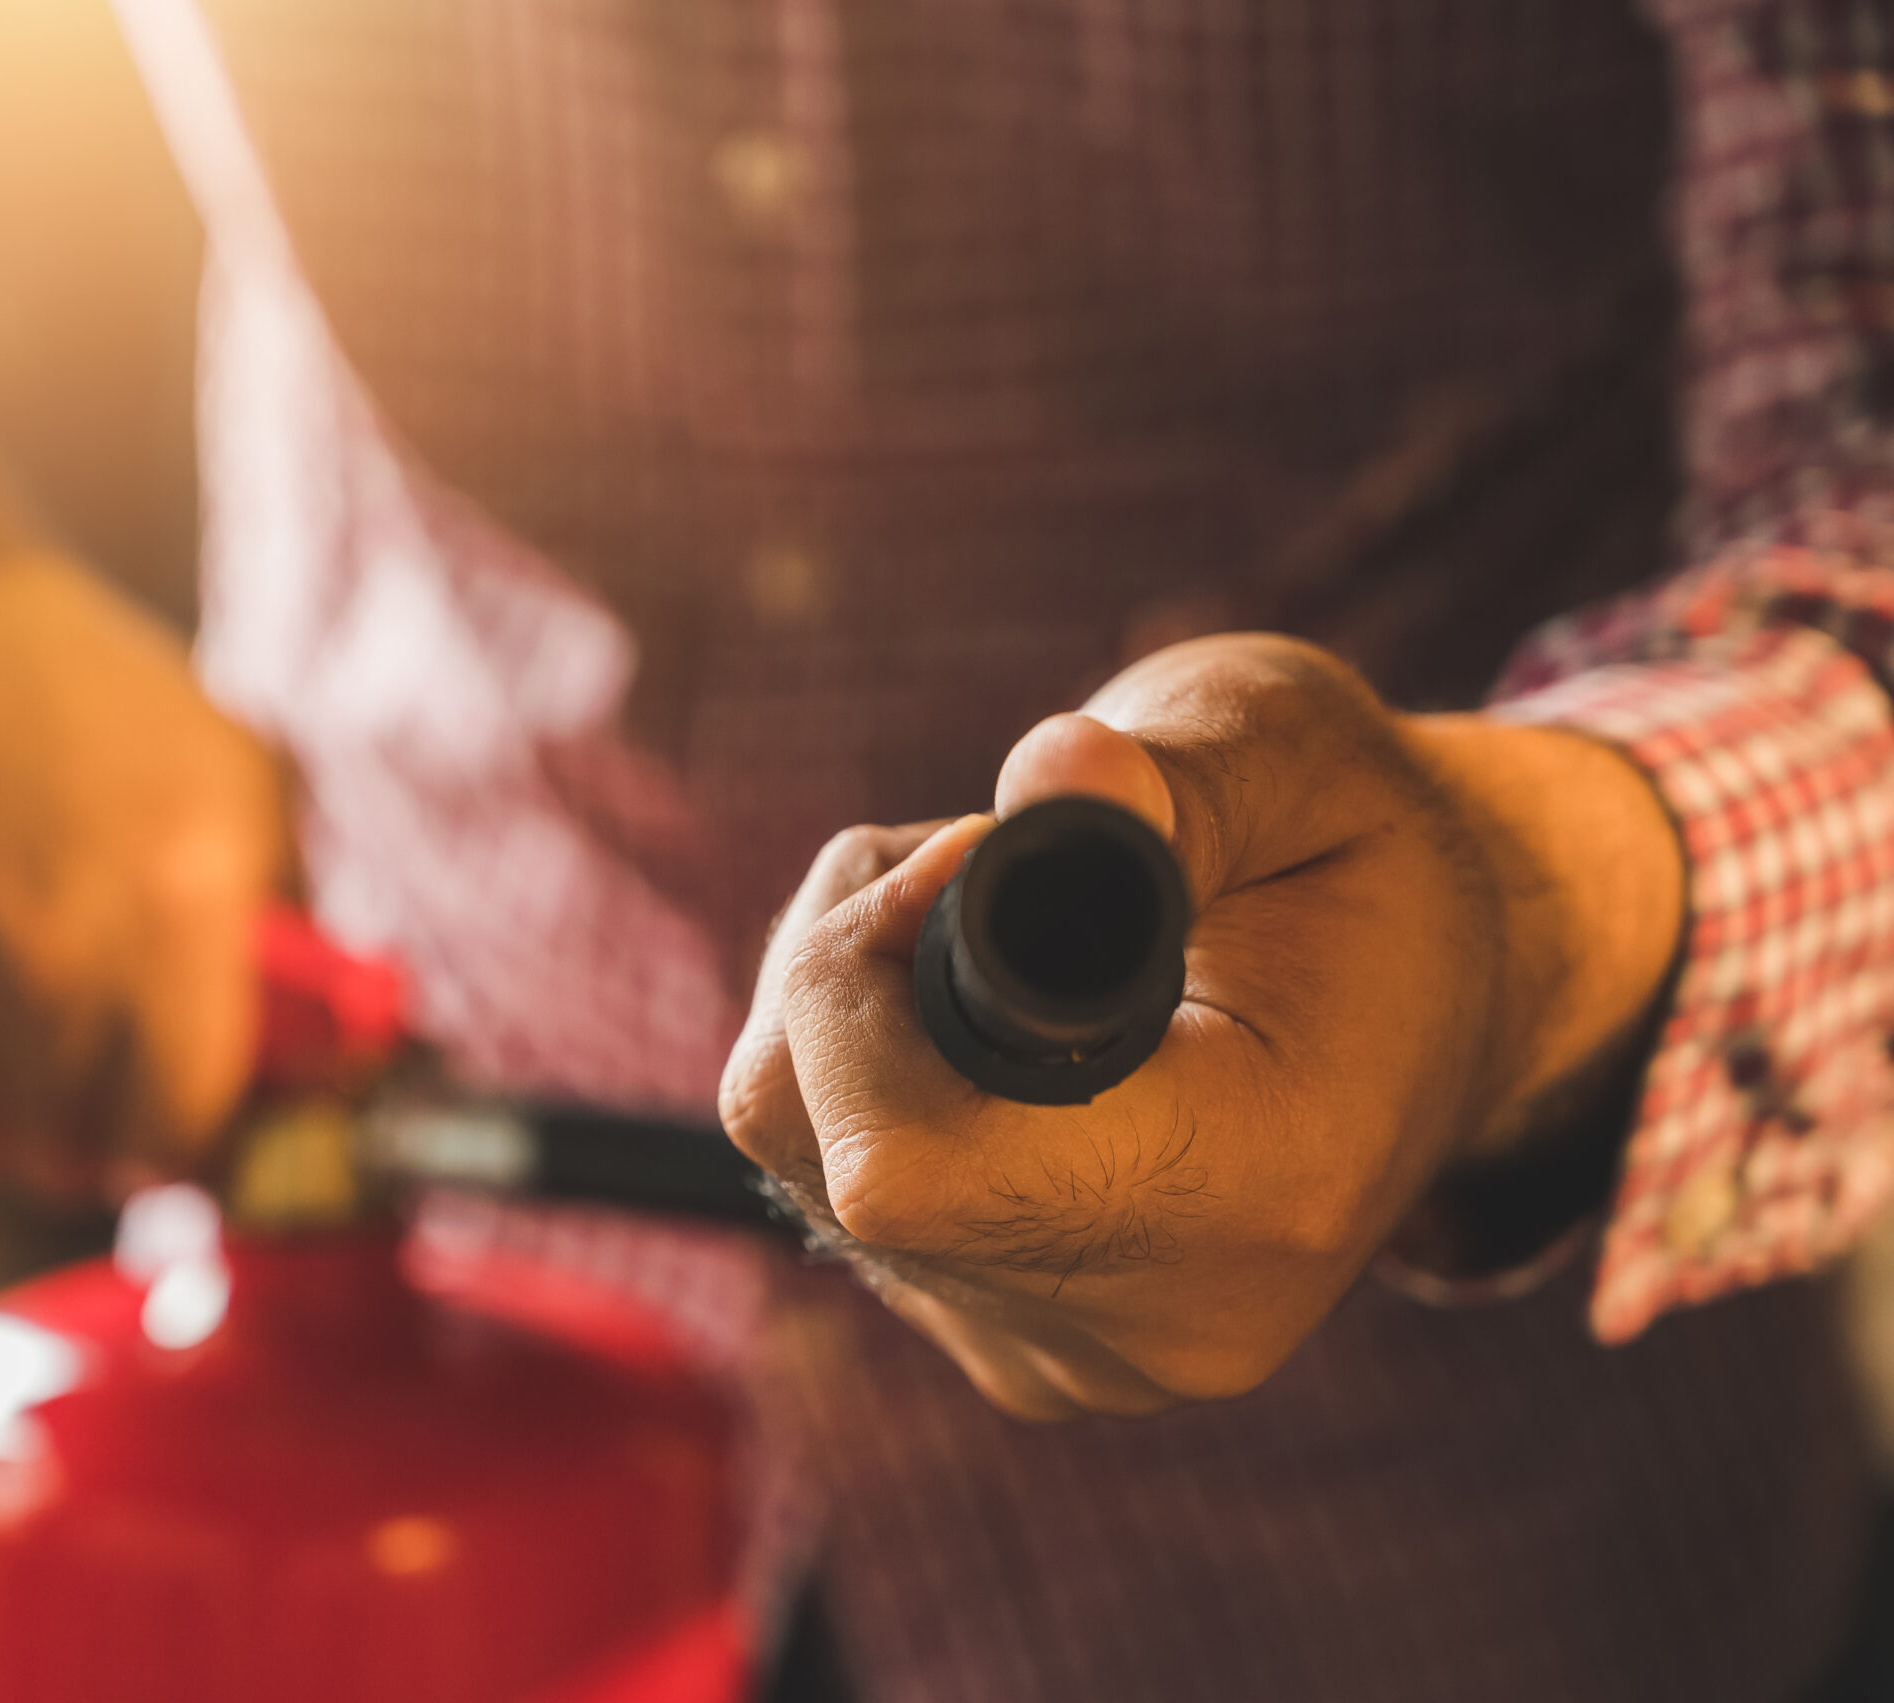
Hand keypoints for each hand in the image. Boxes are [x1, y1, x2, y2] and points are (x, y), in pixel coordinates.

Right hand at [0, 419, 284, 1197]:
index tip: (151, 1113)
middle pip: (56, 1154)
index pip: (180, 1126)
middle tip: (52, 1063)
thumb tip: (332, 1061)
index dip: (167, 1134)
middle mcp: (45, 936)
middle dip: (62, 1127)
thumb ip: (285, 914)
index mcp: (176, 892)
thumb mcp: (228, 766)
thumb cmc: (71, 682)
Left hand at [719, 633, 1682, 1418]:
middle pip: (835, 1157)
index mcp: (1256, 1193)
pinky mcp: (1019, 1345)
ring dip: (842, 1008)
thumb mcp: (1299, 754)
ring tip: (982, 905)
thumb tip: (1050, 776)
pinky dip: (859, 1077)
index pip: (912, 1166)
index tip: (956, 845)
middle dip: (844, 966)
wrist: (1436, 997)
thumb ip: (1176, 771)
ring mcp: (1079, 1358)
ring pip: (811, 1169)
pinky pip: (843, 1200)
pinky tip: (973, 1007)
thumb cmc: (1364, 855)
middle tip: (963, 847)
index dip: (864, 982)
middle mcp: (1160, 1320)